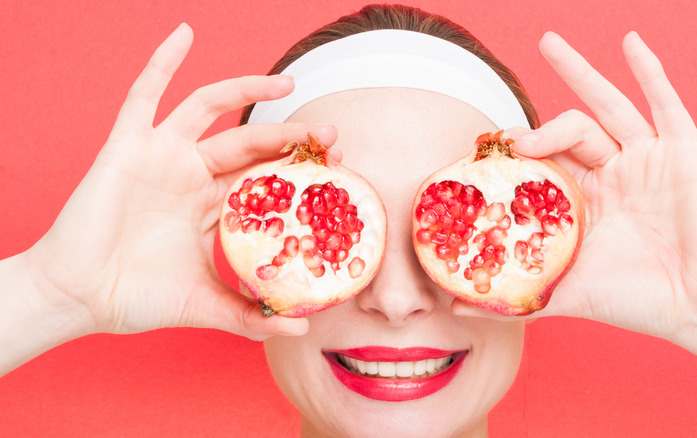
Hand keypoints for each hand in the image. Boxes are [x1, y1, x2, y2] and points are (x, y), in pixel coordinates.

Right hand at [23, 24, 334, 339]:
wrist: (79, 298)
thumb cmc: (137, 299)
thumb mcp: (206, 306)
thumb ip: (251, 315)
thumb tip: (301, 326)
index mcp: (213, 208)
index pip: (266, 178)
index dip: (300, 170)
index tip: (339, 167)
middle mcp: (192, 176)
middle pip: (250, 143)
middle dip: (291, 136)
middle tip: (331, 135)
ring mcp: (162, 157)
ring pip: (210, 110)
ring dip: (247, 89)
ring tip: (289, 82)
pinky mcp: (127, 146)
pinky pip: (143, 94)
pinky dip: (161, 62)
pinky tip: (183, 34)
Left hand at [454, 32, 696, 342]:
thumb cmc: (635, 302)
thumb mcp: (565, 294)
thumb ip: (516, 294)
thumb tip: (455, 308)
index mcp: (586, 202)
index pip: (544, 165)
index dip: (517, 158)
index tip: (487, 160)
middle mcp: (613, 175)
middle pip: (569, 132)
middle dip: (537, 126)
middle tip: (503, 133)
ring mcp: (646, 160)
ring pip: (607, 109)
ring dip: (580, 74)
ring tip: (548, 45)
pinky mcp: (683, 152)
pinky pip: (665, 104)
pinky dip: (649, 72)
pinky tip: (630, 44)